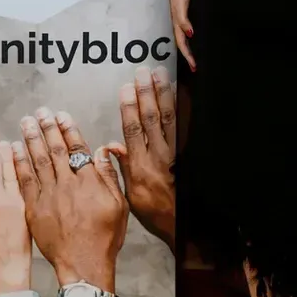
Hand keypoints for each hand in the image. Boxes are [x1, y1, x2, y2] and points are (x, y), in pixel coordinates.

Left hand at [13, 107, 126, 292]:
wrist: (83, 265)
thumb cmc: (103, 238)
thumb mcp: (118, 206)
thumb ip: (108, 176)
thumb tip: (103, 150)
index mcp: (88, 182)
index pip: (76, 148)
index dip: (68, 129)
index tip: (60, 114)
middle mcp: (66, 185)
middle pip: (54, 150)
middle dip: (47, 128)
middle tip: (40, 112)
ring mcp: (48, 196)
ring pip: (38, 161)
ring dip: (31, 139)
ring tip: (26, 122)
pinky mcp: (33, 208)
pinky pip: (23, 181)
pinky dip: (18, 163)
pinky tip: (13, 149)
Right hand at [109, 67, 176, 249]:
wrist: (181, 223)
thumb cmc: (152, 210)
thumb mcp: (130, 195)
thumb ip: (123, 168)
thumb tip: (112, 145)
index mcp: (141, 165)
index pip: (133, 130)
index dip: (129, 108)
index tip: (126, 88)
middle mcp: (158, 156)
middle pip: (152, 119)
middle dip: (147, 94)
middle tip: (144, 73)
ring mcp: (174, 153)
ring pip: (169, 119)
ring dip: (164, 95)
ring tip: (161, 76)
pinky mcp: (185, 154)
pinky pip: (183, 128)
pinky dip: (181, 110)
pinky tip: (179, 95)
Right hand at [168, 0, 195, 70]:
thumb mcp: (180, 6)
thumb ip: (183, 20)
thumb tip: (190, 35)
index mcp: (176, 22)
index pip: (182, 43)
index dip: (187, 55)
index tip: (194, 67)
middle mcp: (179, 21)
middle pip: (183, 41)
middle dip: (188, 54)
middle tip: (195, 66)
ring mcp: (184, 15)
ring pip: (187, 34)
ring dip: (192, 45)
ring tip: (199, 54)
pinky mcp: (189, 9)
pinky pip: (191, 26)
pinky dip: (195, 33)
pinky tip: (200, 34)